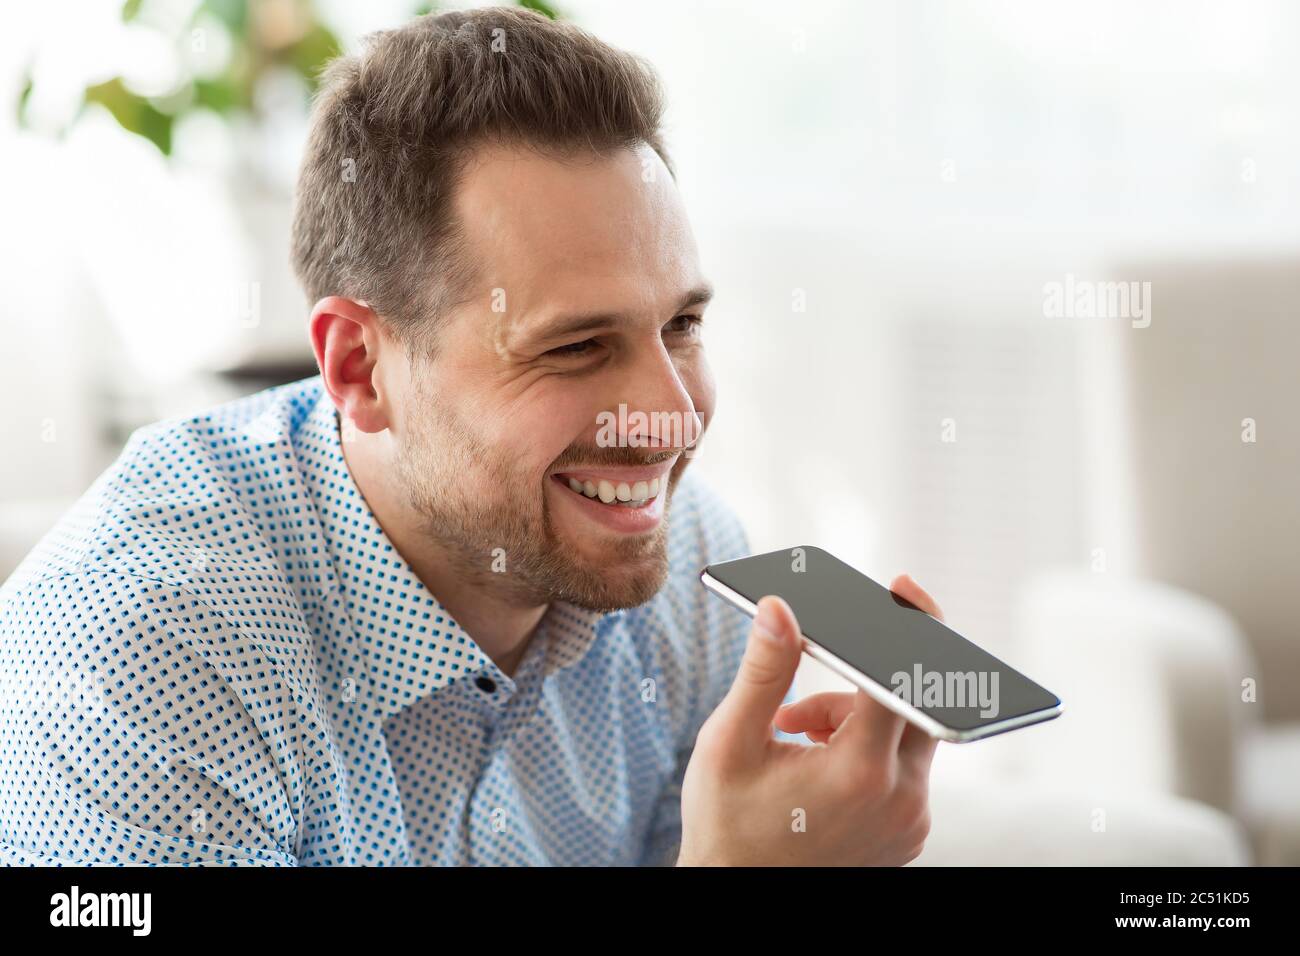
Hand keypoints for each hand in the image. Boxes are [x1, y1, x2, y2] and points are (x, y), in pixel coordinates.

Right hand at [677, 574, 940, 865]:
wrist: (736, 896)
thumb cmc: (726, 823)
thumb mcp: (731, 742)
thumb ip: (763, 671)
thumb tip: (780, 609)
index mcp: (859, 773)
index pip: (904, 681)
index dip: (908, 627)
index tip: (903, 590)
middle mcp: (899, 800)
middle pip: (906, 703)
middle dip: (856, 683)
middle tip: (806, 699)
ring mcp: (910, 822)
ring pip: (902, 735)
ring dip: (855, 721)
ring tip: (794, 738)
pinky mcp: (908, 834)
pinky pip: (902, 770)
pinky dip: (866, 753)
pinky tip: (817, 764)